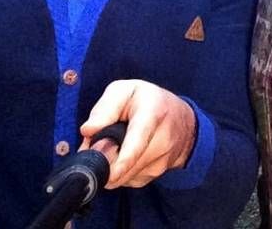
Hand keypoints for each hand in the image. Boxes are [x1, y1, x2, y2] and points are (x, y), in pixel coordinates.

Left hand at [80, 79, 195, 188]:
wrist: (183, 118)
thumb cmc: (148, 100)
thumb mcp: (124, 91)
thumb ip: (105, 108)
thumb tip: (88, 131)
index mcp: (153, 112)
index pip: (138, 140)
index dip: (123, 159)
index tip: (109, 173)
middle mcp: (164, 138)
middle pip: (128, 164)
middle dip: (106, 160)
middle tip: (100, 143)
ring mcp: (164, 160)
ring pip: (126, 175)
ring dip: (113, 166)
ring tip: (116, 144)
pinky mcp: (159, 174)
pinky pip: (130, 180)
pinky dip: (122, 171)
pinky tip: (127, 153)